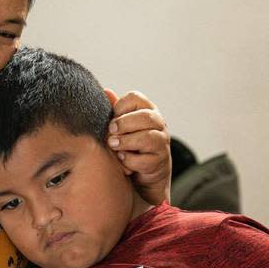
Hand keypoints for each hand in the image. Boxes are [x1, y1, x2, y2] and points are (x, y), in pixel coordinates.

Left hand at [104, 89, 170, 204]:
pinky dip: (129, 161)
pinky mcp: (161, 162)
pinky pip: (144, 160)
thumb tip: (105, 91)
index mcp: (147, 110)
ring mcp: (163, 143)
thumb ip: (115, 111)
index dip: (120, 107)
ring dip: (125, 142)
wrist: (142, 176)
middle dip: (123, 124)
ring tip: (114, 146)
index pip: (135, 98)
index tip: (111, 118)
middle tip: (110, 132)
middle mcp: (159, 124)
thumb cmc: (128, 146)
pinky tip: (122, 161)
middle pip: (144, 116)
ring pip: (147, 137)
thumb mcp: (121, 127)